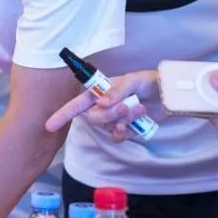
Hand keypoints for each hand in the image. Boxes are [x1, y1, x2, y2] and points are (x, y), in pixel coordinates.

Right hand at [45, 70, 160, 141]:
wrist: (168, 95)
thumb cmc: (147, 81)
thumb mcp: (132, 80)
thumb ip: (117, 91)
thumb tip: (102, 103)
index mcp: (98, 93)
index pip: (76, 105)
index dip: (62, 115)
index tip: (49, 126)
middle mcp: (102, 106)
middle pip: (93, 119)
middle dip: (109, 115)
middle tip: (126, 105)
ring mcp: (113, 119)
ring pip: (107, 127)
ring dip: (123, 119)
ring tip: (139, 109)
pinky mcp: (125, 129)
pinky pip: (118, 137)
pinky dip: (125, 132)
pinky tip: (134, 124)